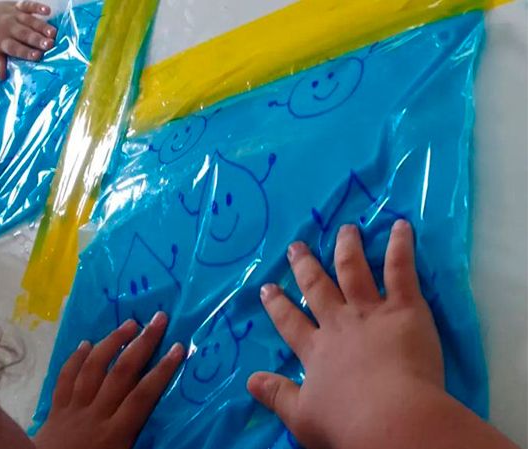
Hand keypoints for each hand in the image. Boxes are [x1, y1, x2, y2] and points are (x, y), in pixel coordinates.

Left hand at [0, 0, 56, 79]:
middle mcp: (7, 27)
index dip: (26, 52)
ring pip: (29, 21)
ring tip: (54, 33)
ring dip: (42, 27)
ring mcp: (12, 16)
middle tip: (50, 45)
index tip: (37, 56)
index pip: (15, 48)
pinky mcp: (15, 6)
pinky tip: (47, 11)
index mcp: (1, 41)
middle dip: (37, 39)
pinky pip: (27, 6)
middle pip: (25, 34)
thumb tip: (1, 76)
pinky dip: (37, 7)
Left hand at [34, 312, 184, 448]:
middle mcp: (96, 415)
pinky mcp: (55, 410)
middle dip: (142, 343)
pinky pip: (65, 379)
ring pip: (93, 368)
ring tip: (129, 323)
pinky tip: (85, 343)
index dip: (162, 371)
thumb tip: (166, 435)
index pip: (143, 396)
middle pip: (121, 373)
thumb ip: (141, 445)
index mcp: (115, 434)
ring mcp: (73, 409)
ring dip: (112, 342)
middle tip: (158, 319)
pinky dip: (75, 359)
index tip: (178, 348)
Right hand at [248, 221, 443, 448]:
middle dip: (305, 266)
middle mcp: (338, 323)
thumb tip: (249, 381)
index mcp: (316, 350)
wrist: (391, 419)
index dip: (277, 305)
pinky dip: (400, 246)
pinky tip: (400, 226)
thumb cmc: (347, 423)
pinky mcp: (403, 308)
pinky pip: (399, 271)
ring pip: (353, 270)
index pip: (290, 322)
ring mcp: (369, 311)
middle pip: (318, 288)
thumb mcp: (302, 417)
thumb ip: (276, 395)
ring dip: (347, 248)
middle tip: (296, 247)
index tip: (267, 288)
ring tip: (345, 230)